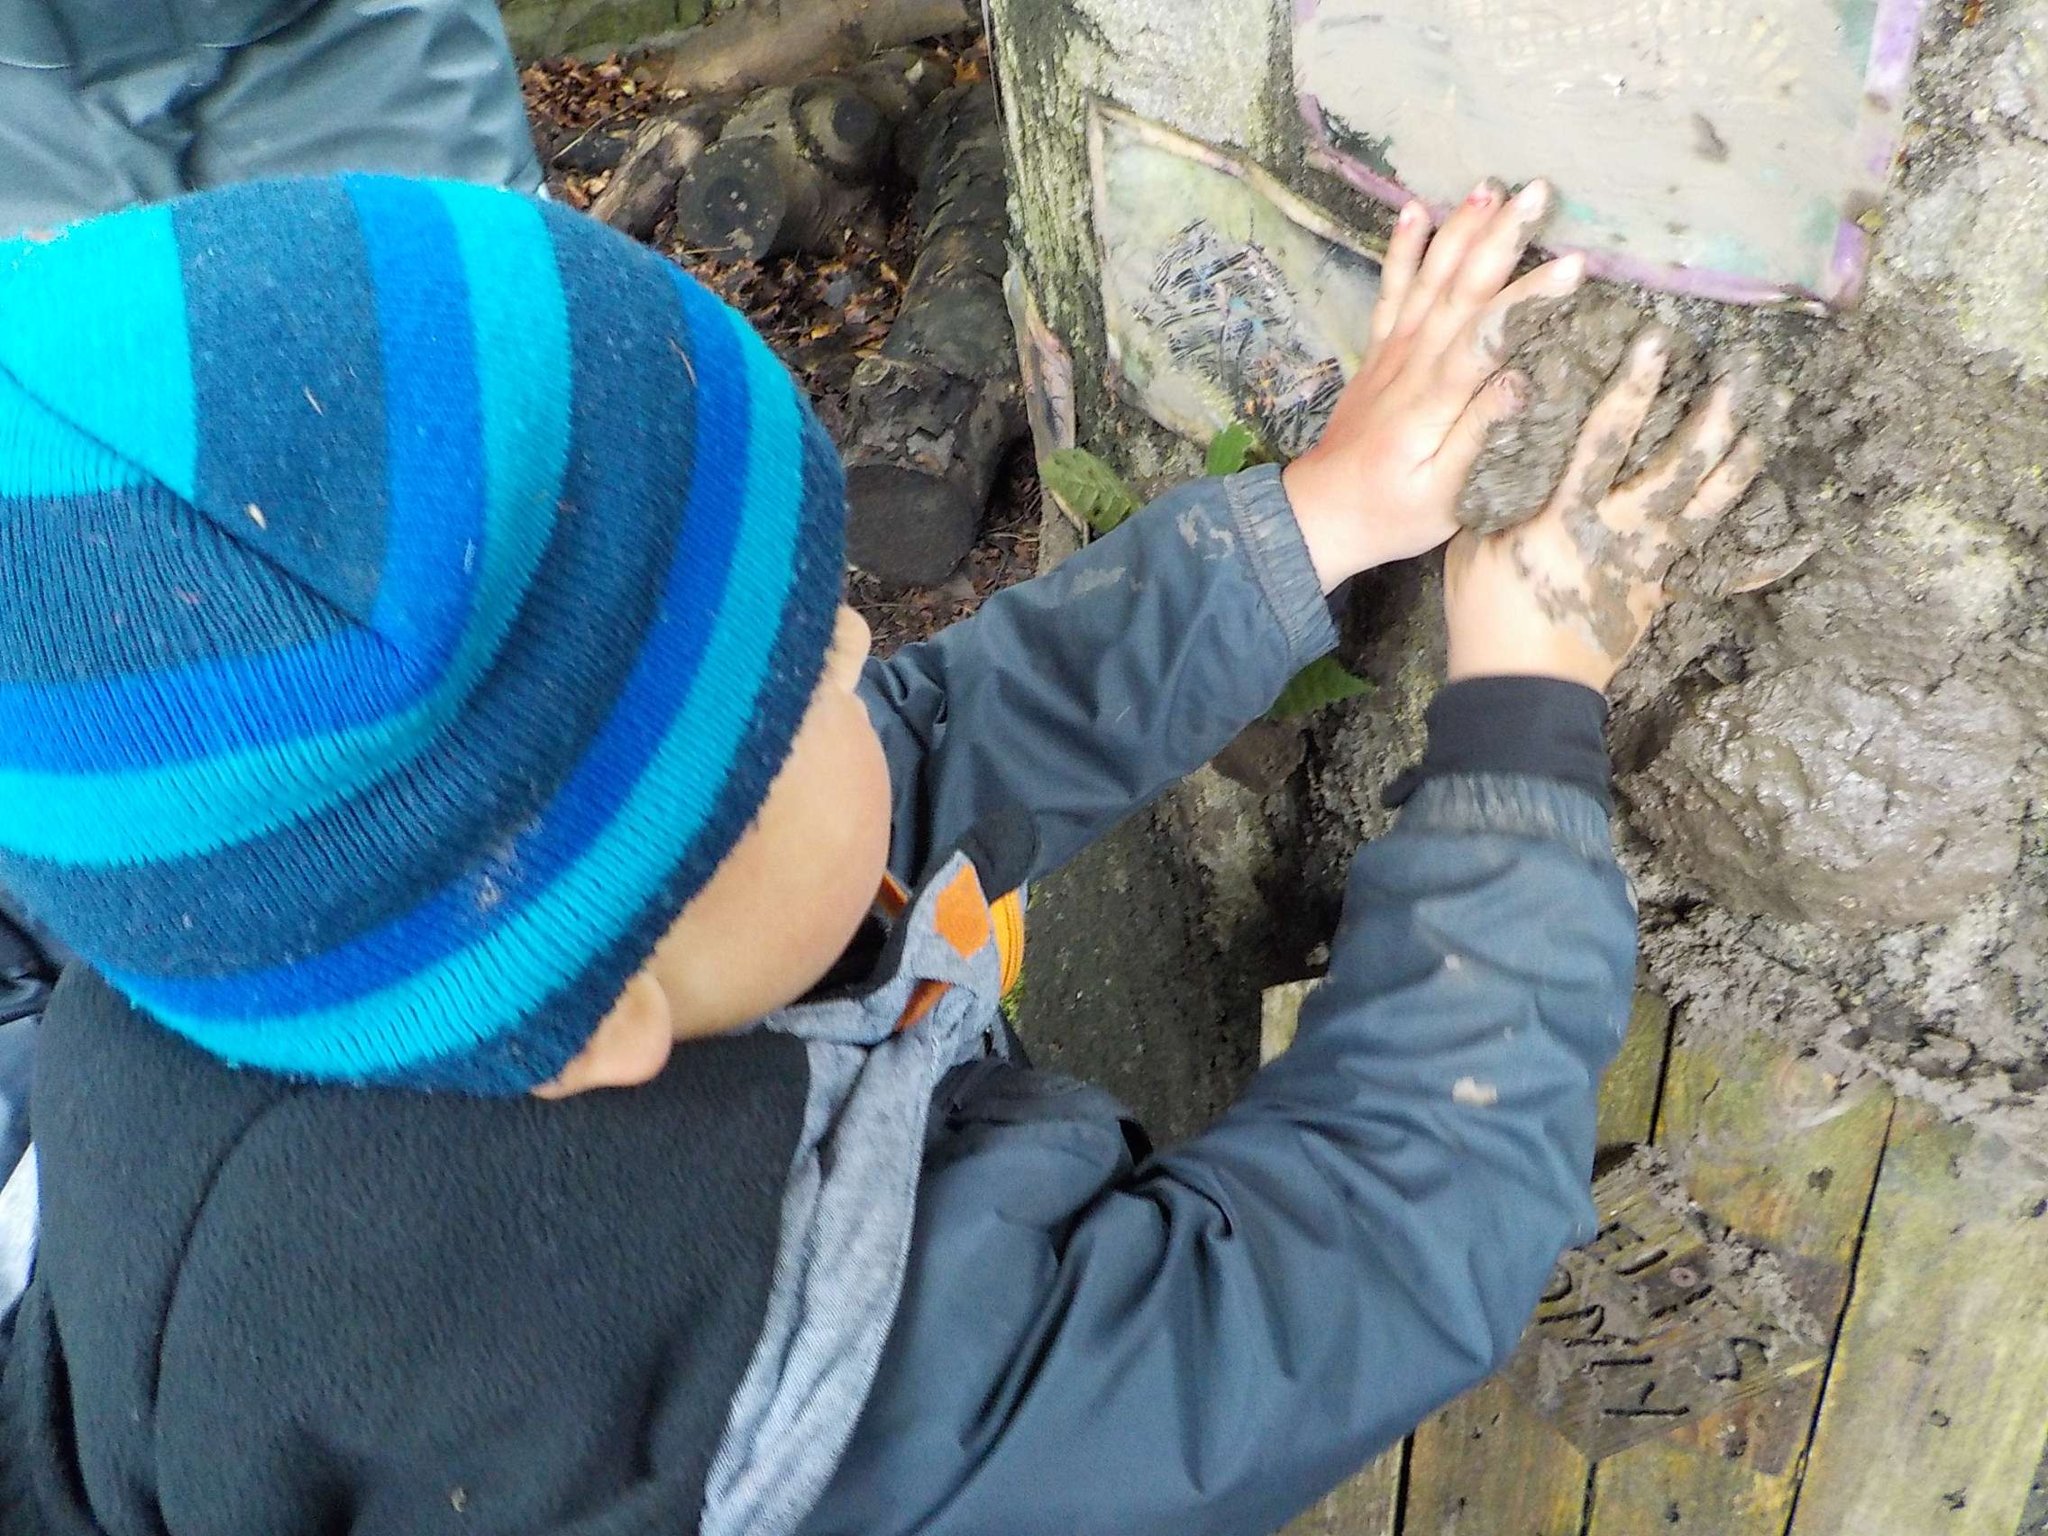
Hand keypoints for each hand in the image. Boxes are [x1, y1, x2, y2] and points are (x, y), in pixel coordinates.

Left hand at [1284, 178, 1586, 591]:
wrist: (1320, 514)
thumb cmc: (1391, 514)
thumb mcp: (1445, 497)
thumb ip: (1479, 436)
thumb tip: (1522, 381)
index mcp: (1434, 403)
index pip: (1487, 337)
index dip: (1530, 299)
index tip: (1574, 264)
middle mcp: (1411, 366)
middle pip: (1460, 290)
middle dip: (1501, 239)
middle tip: (1539, 191)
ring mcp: (1392, 353)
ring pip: (1429, 279)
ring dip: (1460, 231)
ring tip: (1491, 187)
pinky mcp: (1379, 352)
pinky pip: (1390, 291)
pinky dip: (1401, 250)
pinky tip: (1416, 210)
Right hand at [1443, 328, 1765, 692]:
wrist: (1523, 691)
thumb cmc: (1487, 614)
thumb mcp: (1474, 545)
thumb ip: (1499, 490)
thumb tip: (1513, 434)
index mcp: (1568, 517)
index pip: (1607, 439)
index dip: (1633, 388)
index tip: (1657, 342)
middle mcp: (1620, 534)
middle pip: (1679, 467)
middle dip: (1712, 417)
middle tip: (1739, 372)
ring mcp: (1648, 565)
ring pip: (1706, 505)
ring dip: (1738, 460)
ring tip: (1764, 420)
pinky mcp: (1659, 591)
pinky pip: (1711, 564)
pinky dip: (1750, 554)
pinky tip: (1785, 538)